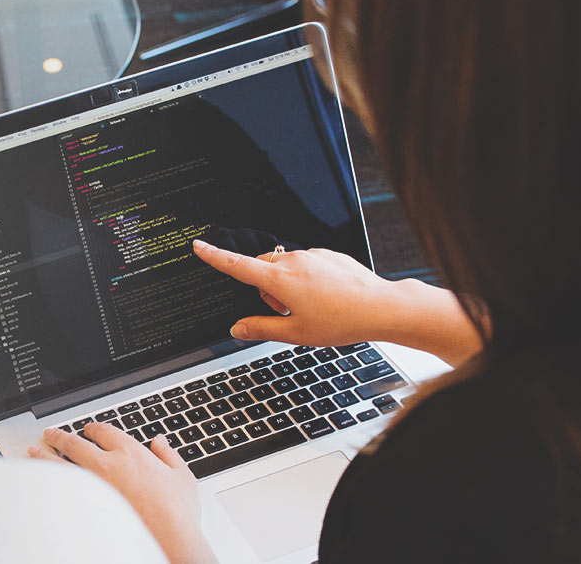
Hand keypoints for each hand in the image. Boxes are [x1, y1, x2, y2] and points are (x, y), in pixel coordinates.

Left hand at [29, 424, 216, 563]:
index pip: (105, 432)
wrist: (166, 538)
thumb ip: (169, 455)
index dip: (94, 429)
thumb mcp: (182, 477)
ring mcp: (92, 485)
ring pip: (60, 463)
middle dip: (61, 436)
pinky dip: (47, 481)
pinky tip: (40, 480)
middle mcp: (107, 464)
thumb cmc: (176, 512)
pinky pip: (59, 488)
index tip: (88, 430)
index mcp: (131, 453)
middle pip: (76, 443)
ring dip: (45, 454)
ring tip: (35, 451)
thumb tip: (160, 442)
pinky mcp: (83, 505)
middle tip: (51, 434)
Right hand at [192, 240, 481, 365]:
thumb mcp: (295, 333)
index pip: (237, 266)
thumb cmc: (340, 321)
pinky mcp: (328, 255)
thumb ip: (260, 328)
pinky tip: (326, 298)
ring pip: (284, 267)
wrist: (381, 307)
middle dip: (265, 288)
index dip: (215, 257)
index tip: (199, 246)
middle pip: (262, 269)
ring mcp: (312, 256)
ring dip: (286, 285)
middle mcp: (293, 261)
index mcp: (279, 280)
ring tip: (312, 308)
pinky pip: (306, 264)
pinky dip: (307, 279)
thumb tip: (237, 329)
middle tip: (286, 312)